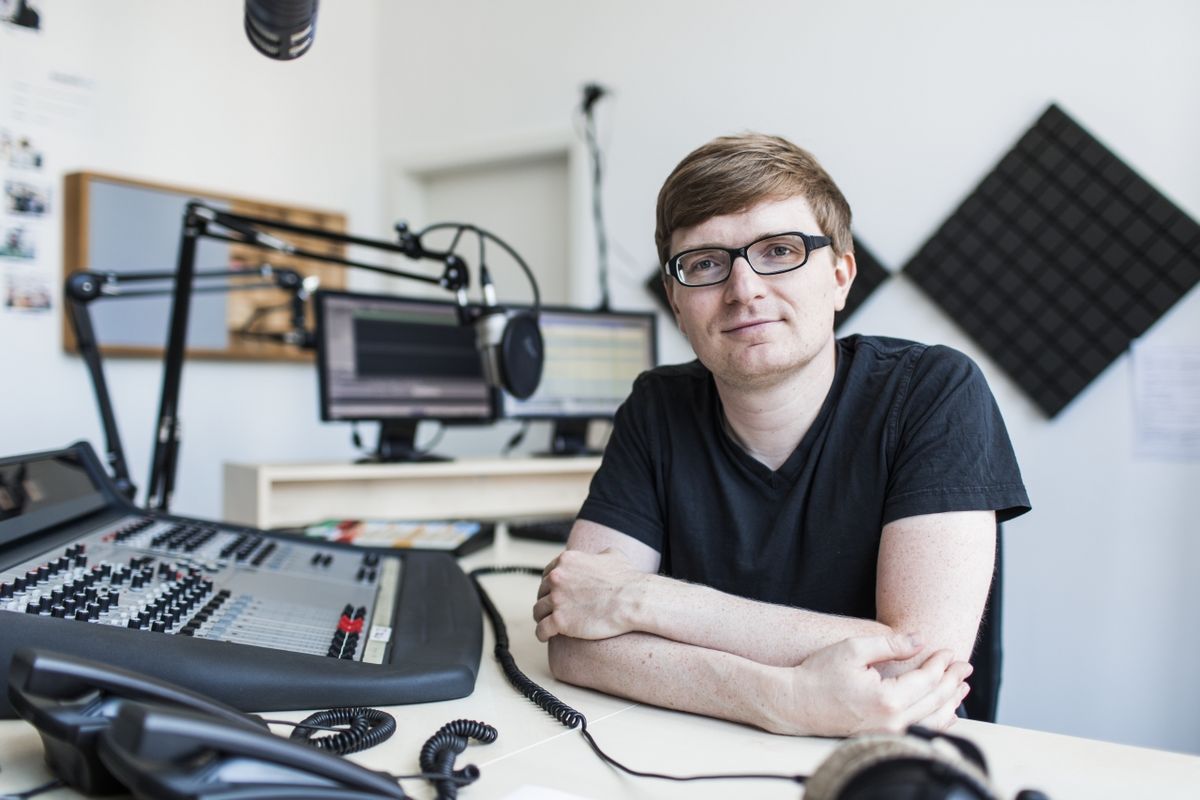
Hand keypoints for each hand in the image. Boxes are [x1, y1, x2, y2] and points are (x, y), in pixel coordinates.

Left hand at [533, 548, 645, 641]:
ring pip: (538, 610)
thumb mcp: (613, 556)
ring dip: (542, 617)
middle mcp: (557, 578)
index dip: (550, 585)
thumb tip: (601, 555)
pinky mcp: (560, 620)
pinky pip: (541, 629)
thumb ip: (600, 554)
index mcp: (567, 561)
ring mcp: (557, 599)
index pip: (548, 573)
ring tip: (547, 624)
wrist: (633, 599)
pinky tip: (546, 636)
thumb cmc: (627, 579)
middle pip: (542, 592)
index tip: (554, 593)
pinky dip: (542, 633)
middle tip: (553, 610)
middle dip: (547, 600)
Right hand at [768, 634, 971, 736]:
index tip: (950, 650)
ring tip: (961, 687)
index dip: (942, 663)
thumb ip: (890, 645)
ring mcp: (889, 733)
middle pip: (936, 701)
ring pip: (933, 720)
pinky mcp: (883, 736)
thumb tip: (920, 641)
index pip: (928, 680)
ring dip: (950, 702)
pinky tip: (944, 711)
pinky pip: (921, 731)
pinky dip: (938, 720)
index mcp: (888, 700)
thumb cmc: (819, 674)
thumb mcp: (853, 649)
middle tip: (965, 665)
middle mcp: (893, 722)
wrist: (795, 703)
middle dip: (953, 681)